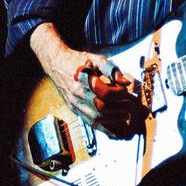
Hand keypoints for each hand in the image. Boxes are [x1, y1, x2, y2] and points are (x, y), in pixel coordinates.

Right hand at [33, 32, 147, 138]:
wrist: (56, 64)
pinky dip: (103, 127)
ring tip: (125, 115)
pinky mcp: (73, 109)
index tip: (126, 91)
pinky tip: (114, 125)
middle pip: (101, 107)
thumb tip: (126, 82)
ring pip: (96, 117)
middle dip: (119, 108)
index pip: (104, 92)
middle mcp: (77, 93)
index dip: (118, 94)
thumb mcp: (96, 59)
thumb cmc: (78, 61)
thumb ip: (112, 70)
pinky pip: (89, 122)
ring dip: (114, 119)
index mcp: (83, 79)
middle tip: (130, 105)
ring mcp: (74, 103)